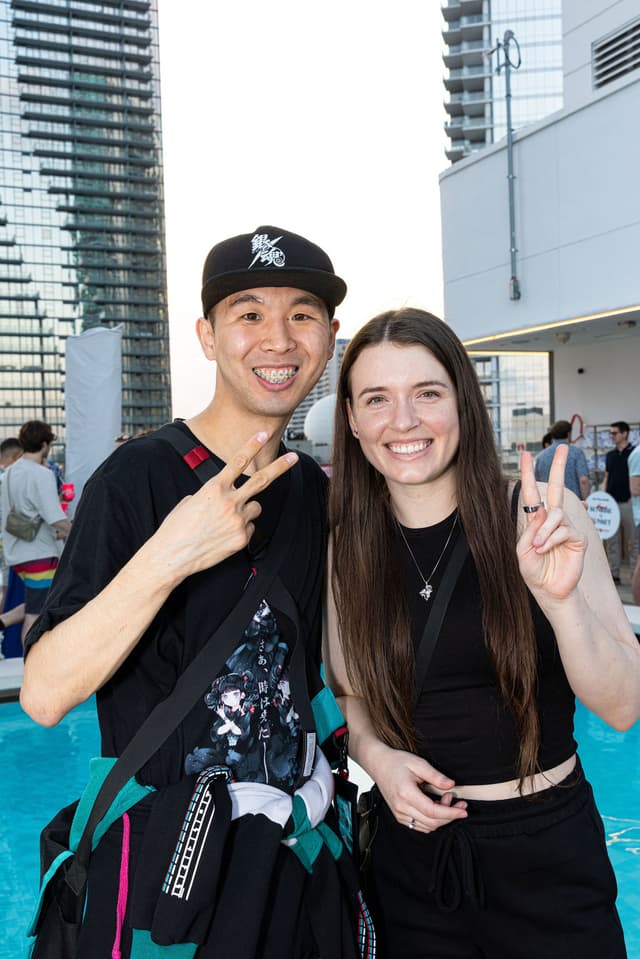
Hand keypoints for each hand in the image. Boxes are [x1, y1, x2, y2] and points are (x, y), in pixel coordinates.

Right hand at [152, 432, 297, 581]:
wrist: (172, 555)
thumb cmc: (176, 528)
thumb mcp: (191, 501)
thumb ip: (212, 494)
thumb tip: (224, 496)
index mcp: (214, 488)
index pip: (238, 461)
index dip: (252, 445)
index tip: (263, 434)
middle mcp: (229, 501)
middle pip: (262, 479)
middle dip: (280, 466)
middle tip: (294, 457)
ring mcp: (238, 520)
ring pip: (256, 507)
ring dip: (247, 510)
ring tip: (226, 520)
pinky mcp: (242, 538)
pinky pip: (250, 528)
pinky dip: (241, 530)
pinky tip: (224, 536)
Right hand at [373, 748, 466, 833]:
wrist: (378, 763)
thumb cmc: (396, 761)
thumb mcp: (418, 763)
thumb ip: (435, 776)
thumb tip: (451, 785)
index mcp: (406, 794)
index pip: (432, 812)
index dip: (450, 813)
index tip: (463, 811)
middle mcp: (401, 807)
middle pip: (431, 822)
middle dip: (450, 816)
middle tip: (459, 803)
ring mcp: (399, 813)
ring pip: (426, 827)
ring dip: (441, 818)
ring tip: (447, 800)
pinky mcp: (399, 816)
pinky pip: (419, 826)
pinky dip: (432, 820)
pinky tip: (436, 806)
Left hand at [517, 446, 586, 599]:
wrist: (549, 591)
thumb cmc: (534, 572)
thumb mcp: (523, 550)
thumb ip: (530, 530)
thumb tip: (541, 511)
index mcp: (536, 521)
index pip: (533, 494)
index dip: (529, 475)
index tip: (526, 455)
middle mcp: (552, 520)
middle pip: (557, 488)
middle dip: (559, 467)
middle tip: (562, 447)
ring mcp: (566, 528)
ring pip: (555, 514)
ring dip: (544, 531)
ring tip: (539, 547)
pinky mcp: (577, 538)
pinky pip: (564, 530)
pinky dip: (552, 539)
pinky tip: (547, 549)